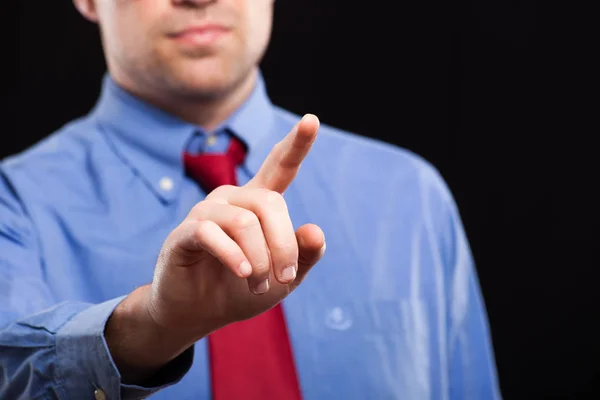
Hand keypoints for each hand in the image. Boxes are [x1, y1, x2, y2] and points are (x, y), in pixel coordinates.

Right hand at [147, 114, 324, 336]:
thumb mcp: (284, 278)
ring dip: (259, 260)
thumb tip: (315, 230)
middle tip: (284, 278)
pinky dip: (233, 256)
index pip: (280, 167)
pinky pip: (212, 233)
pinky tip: (242, 273)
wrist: (201, 312)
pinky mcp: (185, 232)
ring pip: (244, 221)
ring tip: (257, 284)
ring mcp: (206, 212)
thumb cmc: (243, 289)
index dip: (296, 145)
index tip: (312, 119)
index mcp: (258, 203)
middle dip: (283, 245)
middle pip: (269, 203)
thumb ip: (303, 255)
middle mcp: (232, 198)